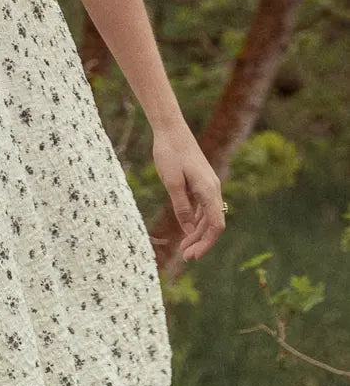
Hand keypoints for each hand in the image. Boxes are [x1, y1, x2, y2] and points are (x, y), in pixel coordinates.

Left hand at [152, 122, 224, 260]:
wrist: (170, 129)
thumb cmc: (169, 153)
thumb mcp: (171, 182)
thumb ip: (181, 206)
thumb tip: (188, 230)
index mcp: (208, 189)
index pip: (215, 225)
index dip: (206, 243)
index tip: (192, 256)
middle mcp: (213, 188)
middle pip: (213, 223)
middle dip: (201, 242)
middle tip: (185, 256)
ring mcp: (208, 185)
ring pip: (208, 216)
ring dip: (198, 232)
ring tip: (184, 246)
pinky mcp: (201, 181)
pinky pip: (203, 206)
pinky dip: (196, 220)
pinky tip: (186, 228)